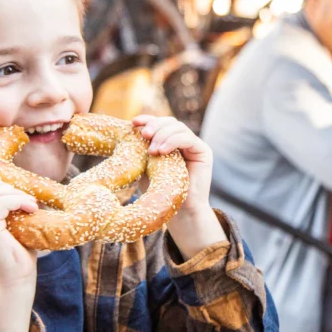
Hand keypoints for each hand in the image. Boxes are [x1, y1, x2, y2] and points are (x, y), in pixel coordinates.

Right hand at [0, 171, 39, 331]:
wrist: (16, 283)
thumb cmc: (16, 255)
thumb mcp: (6, 228)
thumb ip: (2, 209)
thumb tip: (16, 184)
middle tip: (19, 193)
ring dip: (11, 191)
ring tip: (29, 201)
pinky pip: (0, 203)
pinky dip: (18, 200)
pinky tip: (31, 208)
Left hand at [133, 115, 225, 257]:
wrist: (179, 212)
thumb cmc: (159, 191)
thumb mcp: (146, 166)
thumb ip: (141, 149)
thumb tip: (127, 129)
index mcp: (170, 141)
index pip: (160, 123)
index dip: (148, 119)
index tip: (133, 123)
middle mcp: (183, 140)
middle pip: (169, 122)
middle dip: (155, 126)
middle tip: (143, 135)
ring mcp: (194, 145)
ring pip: (178, 128)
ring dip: (162, 135)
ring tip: (152, 151)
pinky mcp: (203, 151)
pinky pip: (188, 139)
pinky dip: (173, 141)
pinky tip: (161, 151)